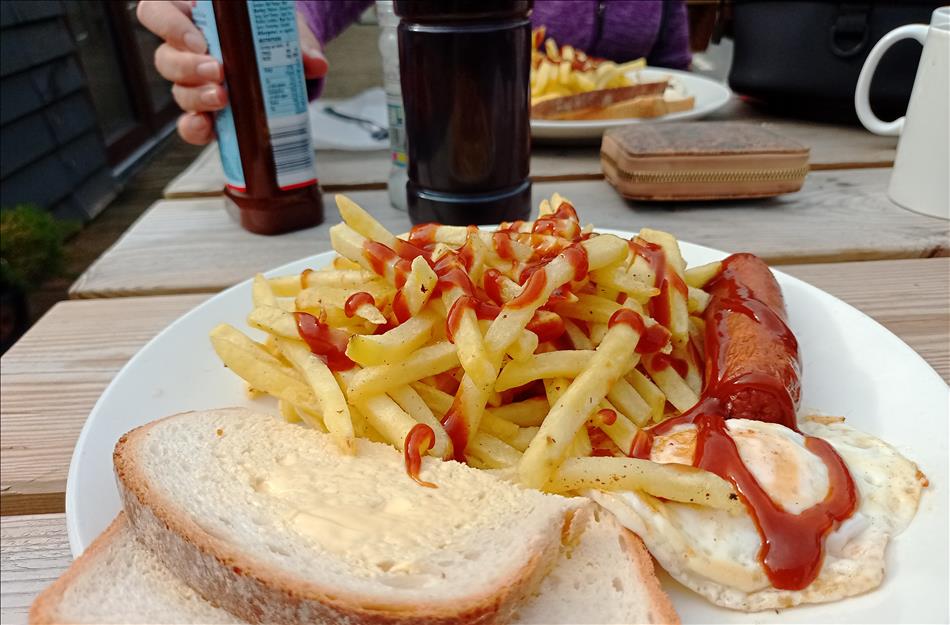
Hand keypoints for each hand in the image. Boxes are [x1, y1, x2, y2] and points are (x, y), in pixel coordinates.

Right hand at [136, 1, 328, 144]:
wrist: (286, 59)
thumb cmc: (271, 35)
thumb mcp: (284, 30)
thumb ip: (298, 45)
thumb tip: (315, 63)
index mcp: (193, 16)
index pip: (157, 12)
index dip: (170, 26)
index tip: (199, 41)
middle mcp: (185, 50)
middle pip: (165, 57)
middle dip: (189, 67)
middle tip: (218, 72)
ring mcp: (193, 83)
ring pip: (178, 90)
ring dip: (198, 96)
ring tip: (223, 98)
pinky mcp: (206, 111)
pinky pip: (190, 123)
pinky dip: (196, 128)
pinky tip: (208, 128)